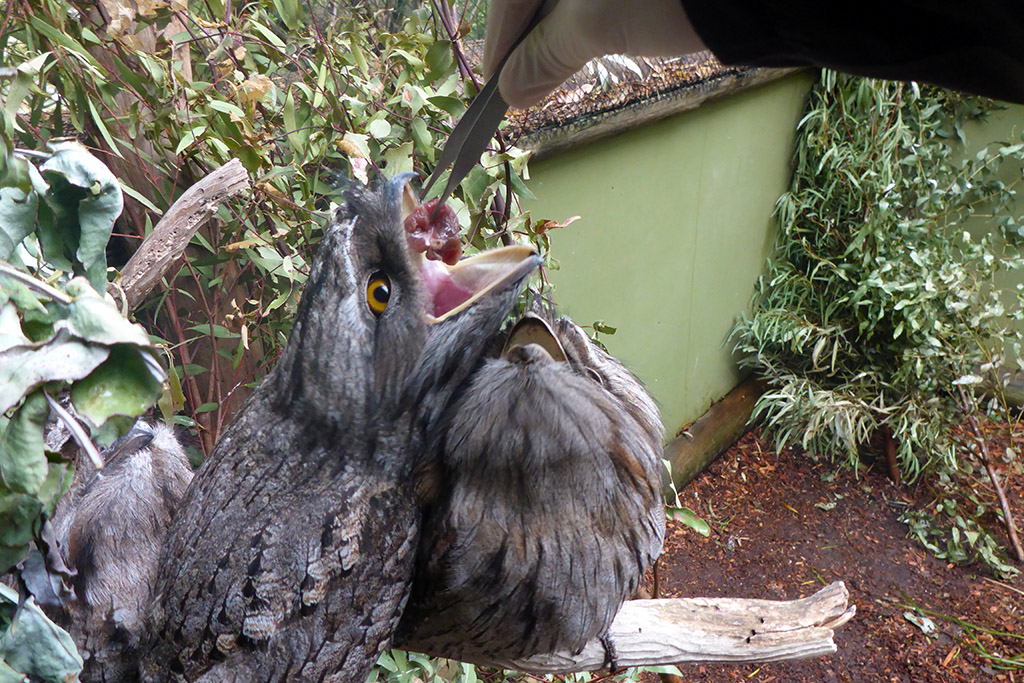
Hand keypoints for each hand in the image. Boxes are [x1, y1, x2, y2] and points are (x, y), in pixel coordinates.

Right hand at [483, 0, 706, 107]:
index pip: (508, 0)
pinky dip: (582, 21)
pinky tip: (582, 46)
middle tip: (523, 88)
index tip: (495, 88)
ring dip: (555, 34)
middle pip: (534, 1)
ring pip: (563, 3)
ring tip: (551, 74)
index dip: (499, 44)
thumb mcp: (595, 27)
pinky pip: (587, 1)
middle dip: (528, 41)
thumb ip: (544, 55)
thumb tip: (510, 90)